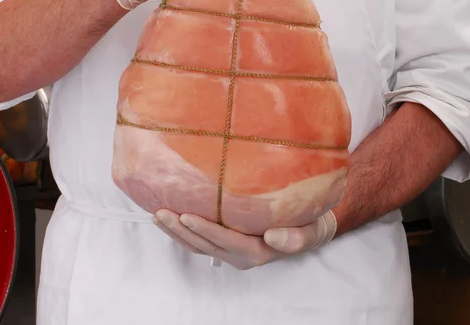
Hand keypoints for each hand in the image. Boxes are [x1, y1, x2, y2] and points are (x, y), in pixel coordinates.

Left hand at [152, 209, 336, 269]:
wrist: (309, 226)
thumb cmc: (310, 223)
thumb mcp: (311, 230)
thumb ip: (296, 237)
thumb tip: (273, 238)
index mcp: (258, 252)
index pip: (227, 241)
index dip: (206, 230)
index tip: (186, 216)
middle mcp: (241, 256)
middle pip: (206, 245)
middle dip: (181, 230)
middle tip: (161, 213)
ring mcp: (232, 252)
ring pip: (199, 245)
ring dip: (177, 232)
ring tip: (158, 215)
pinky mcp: (227, 245)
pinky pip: (201, 242)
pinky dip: (183, 232)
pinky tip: (170, 218)